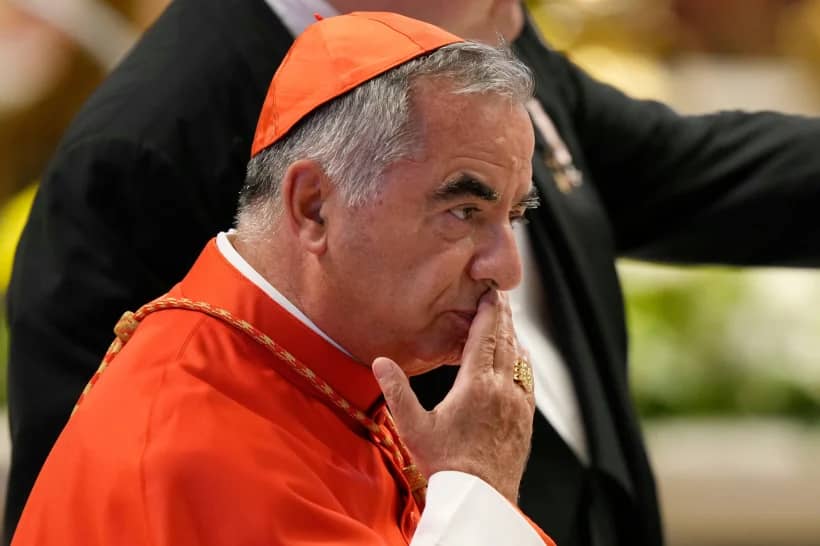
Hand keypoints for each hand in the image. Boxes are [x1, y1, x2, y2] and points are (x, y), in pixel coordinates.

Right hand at [372, 290, 534, 502]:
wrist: (480, 497)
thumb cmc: (445, 465)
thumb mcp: (413, 428)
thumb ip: (397, 392)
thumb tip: (380, 362)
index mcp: (475, 384)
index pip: (485, 336)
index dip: (488, 310)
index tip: (489, 291)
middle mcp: (502, 388)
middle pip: (505, 340)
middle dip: (502, 315)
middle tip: (499, 296)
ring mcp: (517, 403)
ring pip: (519, 358)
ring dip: (513, 335)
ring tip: (507, 320)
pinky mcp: (526, 418)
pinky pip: (528, 378)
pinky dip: (523, 359)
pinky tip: (520, 357)